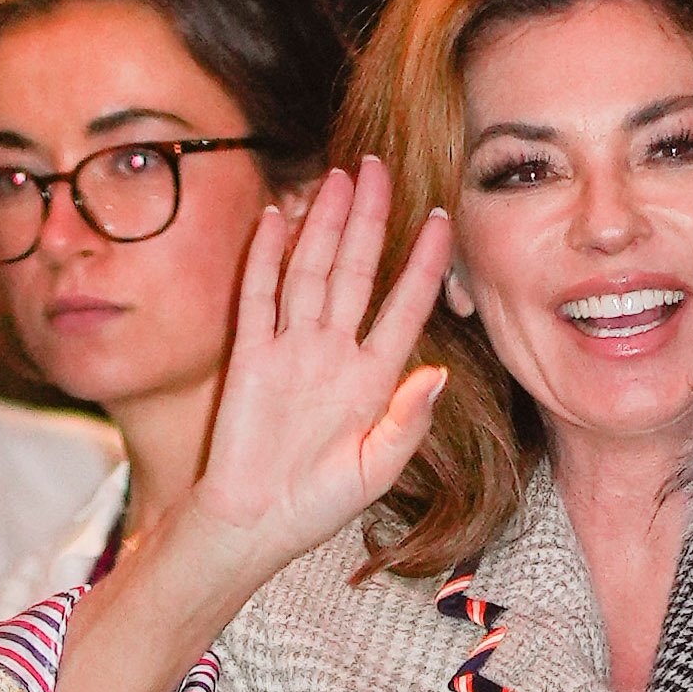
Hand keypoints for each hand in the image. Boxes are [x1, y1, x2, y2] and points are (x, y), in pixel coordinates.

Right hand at [156, 155, 455, 593]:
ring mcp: (291, 349)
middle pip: (357, 270)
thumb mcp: (377, 469)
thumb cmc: (318, 504)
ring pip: (311, 271)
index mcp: (372, 377)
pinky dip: (265, 256)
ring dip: (325, 225)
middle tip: (381, 168)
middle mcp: (334, 351)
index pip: (404, 305)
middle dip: (371, 219)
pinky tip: (277, 218)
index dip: (424, 264)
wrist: (254, 523)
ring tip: (339, 178)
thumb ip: (408, 422)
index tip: (442, 220)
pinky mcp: (250, 356)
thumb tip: (438, 374)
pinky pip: (258, 296)